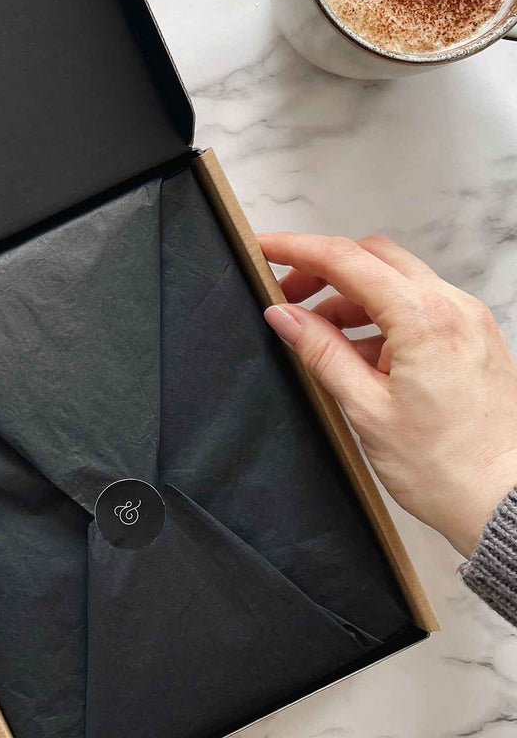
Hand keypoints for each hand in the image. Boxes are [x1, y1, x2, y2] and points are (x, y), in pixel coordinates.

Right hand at [258, 232, 516, 557]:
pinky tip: (359, 353)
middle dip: (323, 268)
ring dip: (351, 295)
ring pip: (395, 280)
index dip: (296, 249)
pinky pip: (418, 307)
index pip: (345, 260)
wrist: (510, 506)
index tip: (263, 249)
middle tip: (286, 294)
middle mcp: (453, 308)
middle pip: (373, 257)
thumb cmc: (447, 469)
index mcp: (424, 319)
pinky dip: (380, 316)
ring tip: (319, 336)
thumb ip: (320, 352)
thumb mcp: (366, 409)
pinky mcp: (474, 340)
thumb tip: (283, 315)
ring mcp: (468, 322)